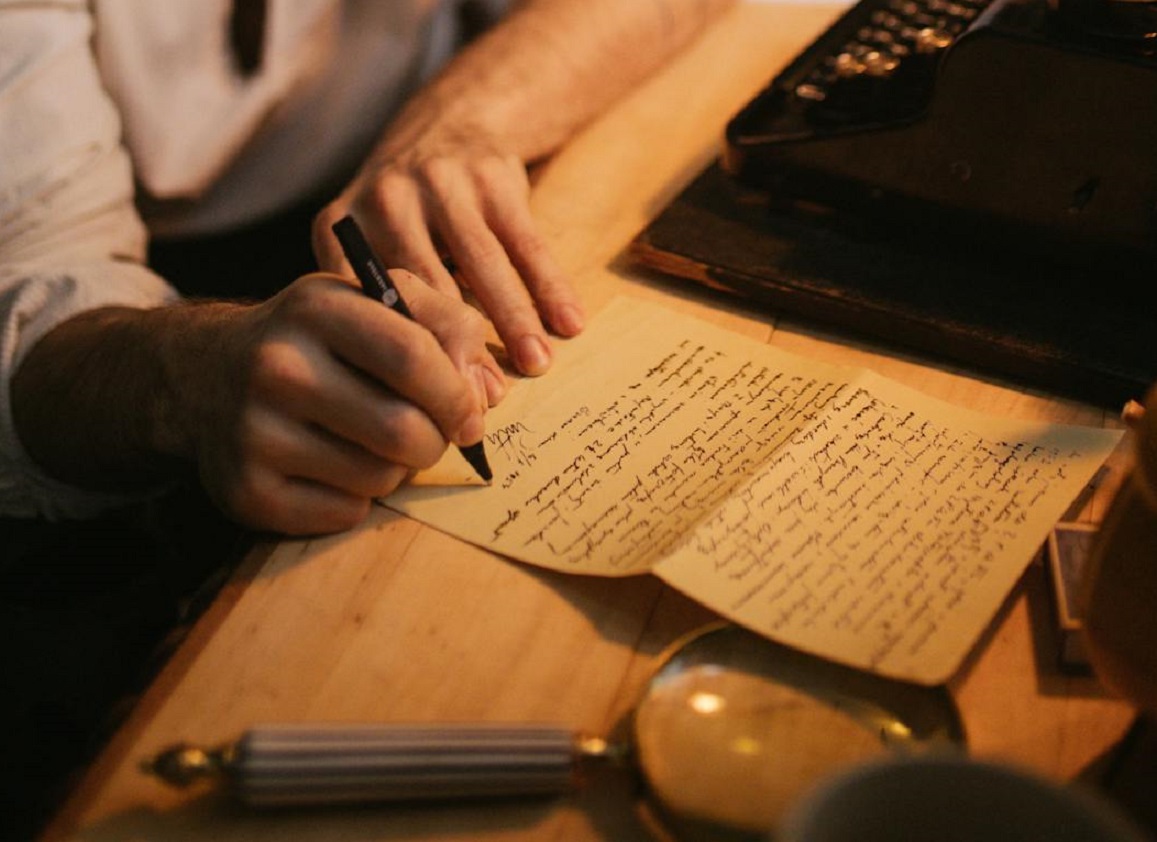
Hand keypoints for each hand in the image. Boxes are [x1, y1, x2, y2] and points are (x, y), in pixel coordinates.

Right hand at [188, 272, 504, 533]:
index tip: (471, 415)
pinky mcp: (245, 490)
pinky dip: (357, 500)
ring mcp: (253, 431)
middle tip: (427, 435)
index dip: (458, 396)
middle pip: (402, 429)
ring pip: (379, 477)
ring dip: (396, 470)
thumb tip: (485, 392)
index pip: (413, 357)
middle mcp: (276, 366)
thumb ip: (446, 327)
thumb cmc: (317, 341)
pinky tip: (333, 468)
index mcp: (316, 307)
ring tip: (372, 445)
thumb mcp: (373, 304)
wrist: (206, 375)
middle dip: (435, 441)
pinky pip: (344, 514)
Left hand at [313, 133, 584, 377]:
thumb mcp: (371, 250)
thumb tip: (419, 397)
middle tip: (488, 400)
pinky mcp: (492, 176)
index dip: (405, 360)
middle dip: (461, 349)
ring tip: (538, 366)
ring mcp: (440, 183)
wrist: (450, 124)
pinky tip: (570, 322)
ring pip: (482, 265)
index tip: (434, 404)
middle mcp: (385, 200)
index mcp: (341, 228)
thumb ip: (383, 308)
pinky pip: (526, 242)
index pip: (370, 305)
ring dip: (514, 321)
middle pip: (427, 290)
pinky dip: (550, 285)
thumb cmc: (407, 216)